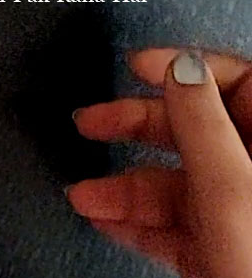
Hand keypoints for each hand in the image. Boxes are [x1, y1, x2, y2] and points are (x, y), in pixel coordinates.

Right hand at [69, 48, 251, 276]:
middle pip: (195, 130)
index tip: (138, 65)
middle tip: (93, 122)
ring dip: (123, 185)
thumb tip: (180, 68)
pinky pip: (175, 225)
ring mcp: (245, 218)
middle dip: (135, 129)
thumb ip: (202, 123)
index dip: (185, 66)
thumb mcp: (232, 190)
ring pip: (178, 182)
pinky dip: (136, 221)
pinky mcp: (226, 255)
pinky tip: (106, 220)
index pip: (238, 81)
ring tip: (85, 193)